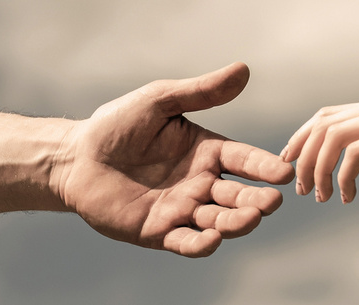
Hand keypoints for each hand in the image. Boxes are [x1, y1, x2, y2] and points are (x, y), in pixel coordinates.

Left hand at [52, 63, 293, 256]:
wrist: (75, 158)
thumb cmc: (117, 125)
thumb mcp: (160, 101)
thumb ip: (201, 92)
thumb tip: (243, 70)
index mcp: (207, 151)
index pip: (244, 160)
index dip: (264, 167)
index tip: (283, 173)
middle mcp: (201, 182)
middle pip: (238, 195)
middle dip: (257, 201)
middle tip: (271, 203)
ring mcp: (183, 209)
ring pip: (219, 220)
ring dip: (236, 222)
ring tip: (248, 218)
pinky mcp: (160, 231)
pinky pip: (186, 242)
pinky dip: (201, 244)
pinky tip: (211, 239)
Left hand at [281, 95, 358, 203]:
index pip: (326, 116)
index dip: (301, 138)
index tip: (291, 163)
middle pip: (321, 125)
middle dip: (303, 157)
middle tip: (302, 188)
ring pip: (333, 138)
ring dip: (319, 169)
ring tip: (322, 196)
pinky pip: (358, 153)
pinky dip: (344, 176)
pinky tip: (348, 195)